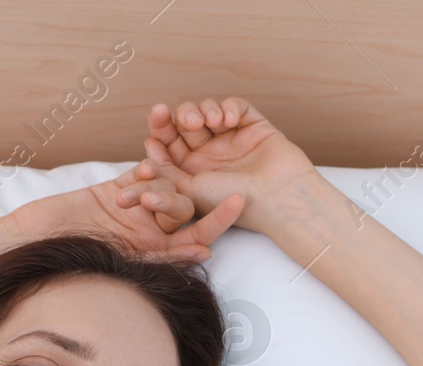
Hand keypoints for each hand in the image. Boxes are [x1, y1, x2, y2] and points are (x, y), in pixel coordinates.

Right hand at [9, 158, 244, 263]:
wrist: (33, 245)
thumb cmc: (70, 263)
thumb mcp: (121, 262)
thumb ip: (162, 257)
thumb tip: (205, 251)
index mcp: (154, 255)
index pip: (196, 236)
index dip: (219, 220)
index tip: (239, 200)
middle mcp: (148, 234)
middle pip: (183, 209)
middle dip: (186, 196)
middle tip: (184, 183)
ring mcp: (132, 211)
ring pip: (163, 186)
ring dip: (170, 174)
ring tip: (181, 162)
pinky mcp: (114, 191)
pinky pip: (139, 173)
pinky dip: (148, 164)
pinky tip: (151, 157)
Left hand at [143, 97, 314, 233]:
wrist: (275, 199)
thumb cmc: (231, 202)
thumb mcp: (187, 192)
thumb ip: (165, 172)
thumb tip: (146, 149)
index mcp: (192, 170)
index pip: (169, 142)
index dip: (160, 128)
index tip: (156, 118)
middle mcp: (210, 153)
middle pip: (185, 122)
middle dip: (181, 116)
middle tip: (185, 119)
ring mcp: (232, 138)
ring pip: (208, 110)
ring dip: (204, 109)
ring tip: (210, 121)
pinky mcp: (254, 126)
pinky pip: (236, 106)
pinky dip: (229, 107)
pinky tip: (229, 120)